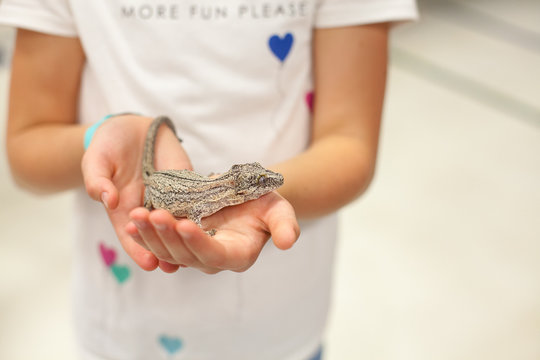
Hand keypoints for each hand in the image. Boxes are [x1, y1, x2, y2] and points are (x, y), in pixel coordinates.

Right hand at [81, 114, 191, 270]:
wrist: (133, 128)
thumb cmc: (109, 145)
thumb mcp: (96, 160)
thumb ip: (98, 180)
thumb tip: (107, 200)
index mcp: (123, 210)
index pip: (131, 237)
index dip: (139, 251)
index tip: (149, 263)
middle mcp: (148, 209)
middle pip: (157, 236)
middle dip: (166, 252)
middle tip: (174, 266)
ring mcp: (169, 198)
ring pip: (178, 223)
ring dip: (185, 238)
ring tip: (194, 253)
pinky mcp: (186, 185)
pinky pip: (195, 201)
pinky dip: (201, 214)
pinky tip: (210, 227)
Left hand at [125, 191, 299, 273]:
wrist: (246, 199)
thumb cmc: (264, 204)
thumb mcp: (279, 210)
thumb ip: (284, 225)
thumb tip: (287, 242)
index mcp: (236, 255)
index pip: (214, 254)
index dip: (198, 242)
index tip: (184, 223)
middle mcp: (211, 260)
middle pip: (185, 255)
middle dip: (167, 236)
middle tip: (153, 214)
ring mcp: (192, 253)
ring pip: (167, 251)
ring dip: (150, 235)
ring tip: (137, 216)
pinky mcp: (178, 243)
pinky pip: (157, 244)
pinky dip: (142, 235)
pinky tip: (130, 223)